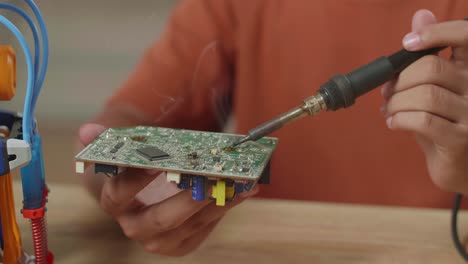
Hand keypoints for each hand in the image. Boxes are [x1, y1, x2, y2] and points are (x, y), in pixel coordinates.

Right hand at [78, 123, 258, 255]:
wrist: (146, 183)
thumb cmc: (137, 161)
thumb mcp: (122, 146)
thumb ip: (108, 138)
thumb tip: (87, 131)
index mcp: (114, 202)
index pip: (119, 195)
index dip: (136, 180)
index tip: (157, 163)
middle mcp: (134, 226)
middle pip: (161, 219)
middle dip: (190, 198)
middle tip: (215, 176)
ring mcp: (160, 239)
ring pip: (190, 225)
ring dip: (218, 202)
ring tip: (241, 181)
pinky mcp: (183, 242)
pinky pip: (206, 228)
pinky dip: (226, 208)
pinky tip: (244, 190)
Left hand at [381, 10, 467, 193]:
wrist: (456, 165)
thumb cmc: (442, 123)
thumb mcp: (434, 87)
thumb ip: (427, 55)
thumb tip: (420, 15)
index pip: (466, 37)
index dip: (438, 32)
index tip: (408, 42)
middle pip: (431, 68)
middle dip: (399, 80)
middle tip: (386, 93)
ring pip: (424, 95)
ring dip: (396, 102)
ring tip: (389, 110)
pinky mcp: (460, 139)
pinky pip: (422, 120)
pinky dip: (400, 119)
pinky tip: (394, 123)